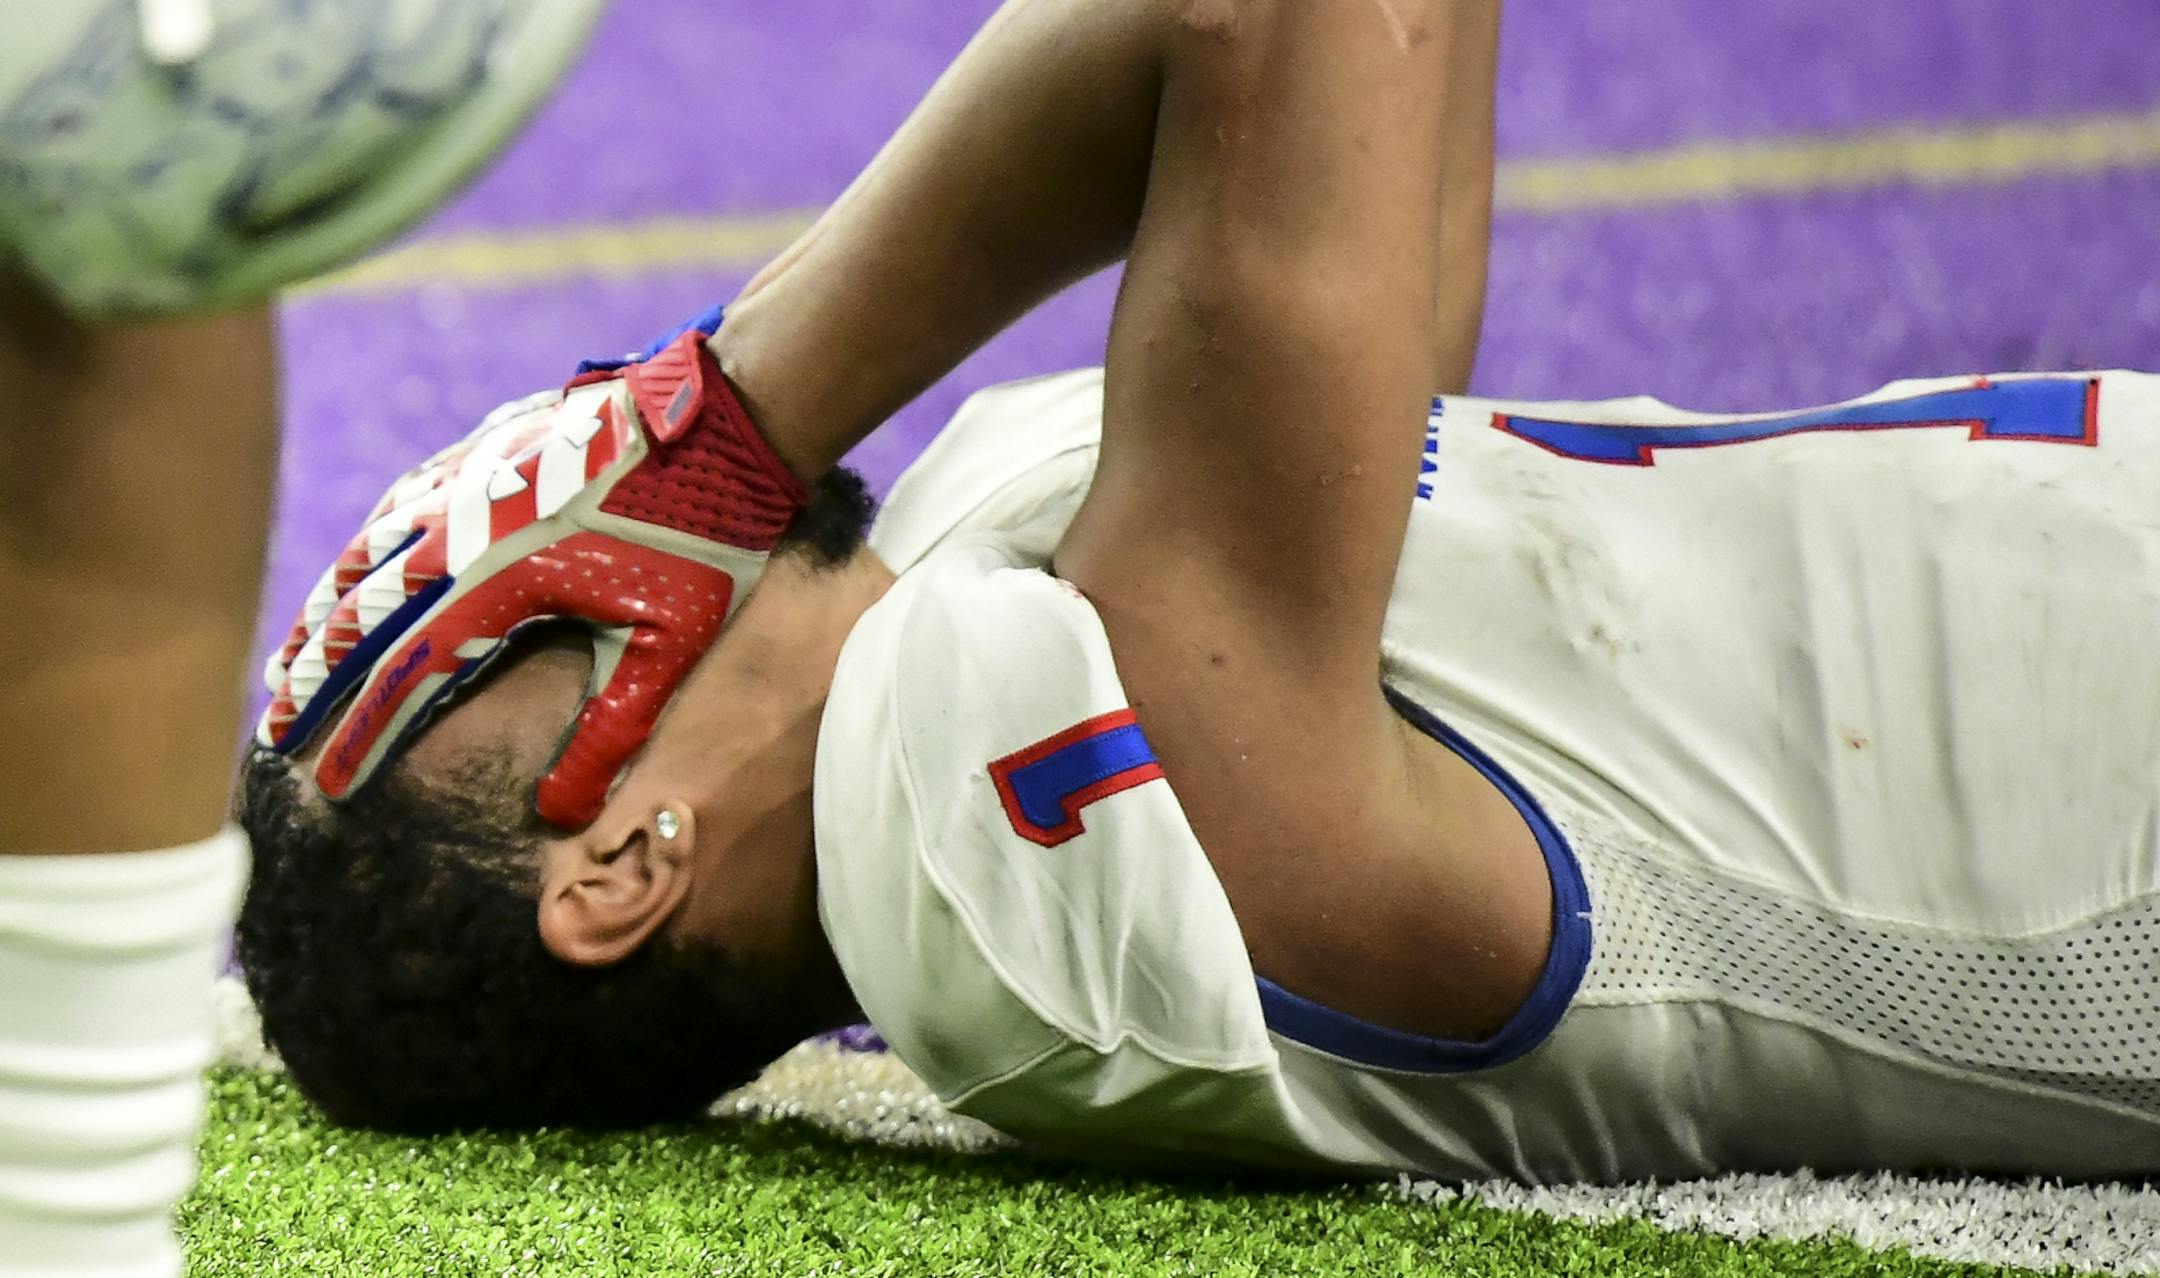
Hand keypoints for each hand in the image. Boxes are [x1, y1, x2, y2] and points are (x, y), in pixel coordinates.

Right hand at [259, 312, 806, 826]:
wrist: (716, 426)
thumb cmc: (700, 541)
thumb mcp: (665, 647)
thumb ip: (608, 732)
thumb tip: (556, 815)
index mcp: (498, 588)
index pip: (407, 677)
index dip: (361, 734)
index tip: (326, 782)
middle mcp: (460, 535)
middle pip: (362, 619)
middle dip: (314, 681)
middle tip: (274, 731)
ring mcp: (463, 485)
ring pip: (364, 560)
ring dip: (322, 617)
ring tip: (287, 666)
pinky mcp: (477, 454)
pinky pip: (395, 508)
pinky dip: (359, 552)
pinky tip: (348, 573)